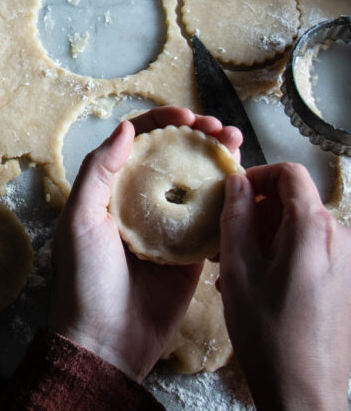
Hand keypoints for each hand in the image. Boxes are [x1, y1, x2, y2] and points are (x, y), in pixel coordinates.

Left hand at [49, 106, 241, 381]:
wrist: (107, 340)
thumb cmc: (84, 278)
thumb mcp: (80, 218)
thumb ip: (98, 170)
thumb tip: (126, 128)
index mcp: (112, 188)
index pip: (140, 142)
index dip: (162, 121)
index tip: (186, 114)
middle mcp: (142, 201)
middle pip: (174, 156)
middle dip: (197, 135)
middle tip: (218, 128)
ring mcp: (169, 225)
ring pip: (198, 181)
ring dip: (218, 159)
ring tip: (235, 144)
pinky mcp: (193, 252)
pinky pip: (214, 218)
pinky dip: (229, 197)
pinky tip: (243, 182)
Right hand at [219, 162, 350, 410]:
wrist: (304, 390)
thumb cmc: (268, 333)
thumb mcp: (237, 267)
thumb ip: (235, 216)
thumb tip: (236, 182)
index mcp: (313, 228)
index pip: (289, 173)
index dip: (257, 176)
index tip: (232, 194)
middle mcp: (339, 238)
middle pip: (293, 200)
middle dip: (255, 212)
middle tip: (224, 239)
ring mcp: (347, 261)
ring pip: (298, 226)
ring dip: (264, 236)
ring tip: (234, 267)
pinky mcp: (346, 280)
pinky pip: (310, 249)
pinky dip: (281, 253)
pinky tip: (256, 282)